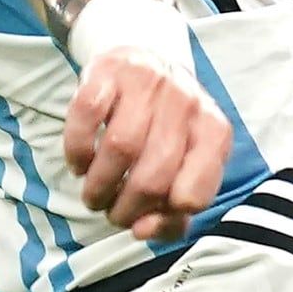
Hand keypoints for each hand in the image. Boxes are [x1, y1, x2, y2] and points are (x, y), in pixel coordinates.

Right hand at [65, 45, 234, 239]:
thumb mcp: (185, 162)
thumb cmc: (166, 126)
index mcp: (214, 133)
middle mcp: (187, 104)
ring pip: (121, 147)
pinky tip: (80, 163)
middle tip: (111, 212)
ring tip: (94, 194)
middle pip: (154, 175)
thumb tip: (142, 230)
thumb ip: (173, 208)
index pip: (194, 193)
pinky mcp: (109, 71)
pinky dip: (77, 150)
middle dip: (125, 208)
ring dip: (99, 185)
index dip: (163, 217)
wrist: (148, 60)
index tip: (141, 222)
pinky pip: (87, 115)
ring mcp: (149, 83)